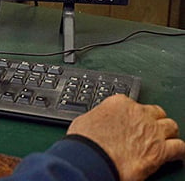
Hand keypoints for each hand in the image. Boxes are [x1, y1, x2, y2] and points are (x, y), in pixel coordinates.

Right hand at [67, 94, 184, 180]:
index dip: (132, 114)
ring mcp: (152, 131)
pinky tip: (176, 154)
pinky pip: (180, 148)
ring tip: (163, 140)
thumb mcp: (85, 120)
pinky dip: (179, 151)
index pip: (133, 104)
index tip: (130, 121)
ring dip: (167, 133)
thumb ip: (99, 118)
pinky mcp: (160, 150)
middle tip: (148, 129)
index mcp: (119, 103)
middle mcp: (139, 113)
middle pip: (156, 112)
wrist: (91, 157)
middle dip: (153, 120)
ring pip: (171, 126)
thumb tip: (98, 124)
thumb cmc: (85, 141)